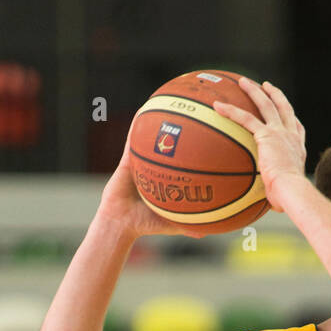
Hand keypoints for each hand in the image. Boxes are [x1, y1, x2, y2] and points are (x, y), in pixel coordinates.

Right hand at [97, 116, 214, 239]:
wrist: (120, 222)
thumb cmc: (144, 224)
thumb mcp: (172, 223)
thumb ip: (190, 226)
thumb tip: (210, 232)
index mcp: (167, 176)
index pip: (183, 158)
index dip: (195, 146)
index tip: (210, 134)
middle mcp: (156, 164)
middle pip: (171, 141)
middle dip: (183, 124)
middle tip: (198, 108)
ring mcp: (141, 159)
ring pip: (153, 134)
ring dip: (161, 116)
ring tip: (174, 98)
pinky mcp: (127, 157)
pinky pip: (134, 136)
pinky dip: (139, 123)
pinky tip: (146, 108)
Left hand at [212, 77, 306, 212]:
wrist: (292, 191)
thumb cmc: (289, 199)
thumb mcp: (285, 193)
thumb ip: (277, 194)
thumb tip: (273, 207)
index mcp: (298, 150)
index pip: (296, 129)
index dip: (291, 119)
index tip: (287, 113)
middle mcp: (291, 137)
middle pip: (284, 108)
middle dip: (275, 95)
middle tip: (266, 86)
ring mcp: (280, 133)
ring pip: (266, 105)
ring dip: (254, 91)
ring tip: (243, 82)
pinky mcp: (267, 135)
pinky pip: (246, 118)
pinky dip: (231, 111)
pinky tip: (218, 106)